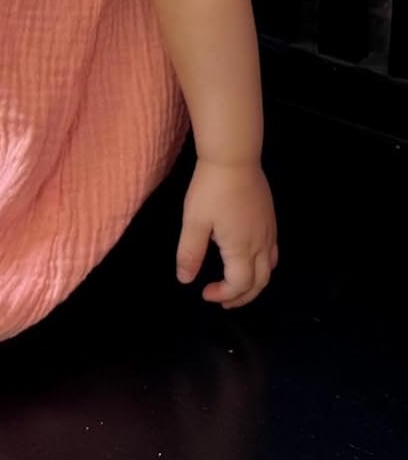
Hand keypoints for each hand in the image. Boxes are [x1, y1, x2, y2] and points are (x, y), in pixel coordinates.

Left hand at [175, 159, 277, 309]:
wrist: (234, 158)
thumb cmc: (211, 189)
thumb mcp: (194, 221)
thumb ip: (190, 253)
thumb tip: (186, 280)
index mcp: (242, 248)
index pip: (239, 285)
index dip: (223, 294)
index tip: (204, 293)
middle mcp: (261, 244)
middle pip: (260, 283)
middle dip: (242, 297)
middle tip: (223, 301)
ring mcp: (269, 231)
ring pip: (270, 269)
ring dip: (255, 284)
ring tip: (237, 288)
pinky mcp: (270, 220)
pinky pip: (273, 253)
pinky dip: (263, 267)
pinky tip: (250, 261)